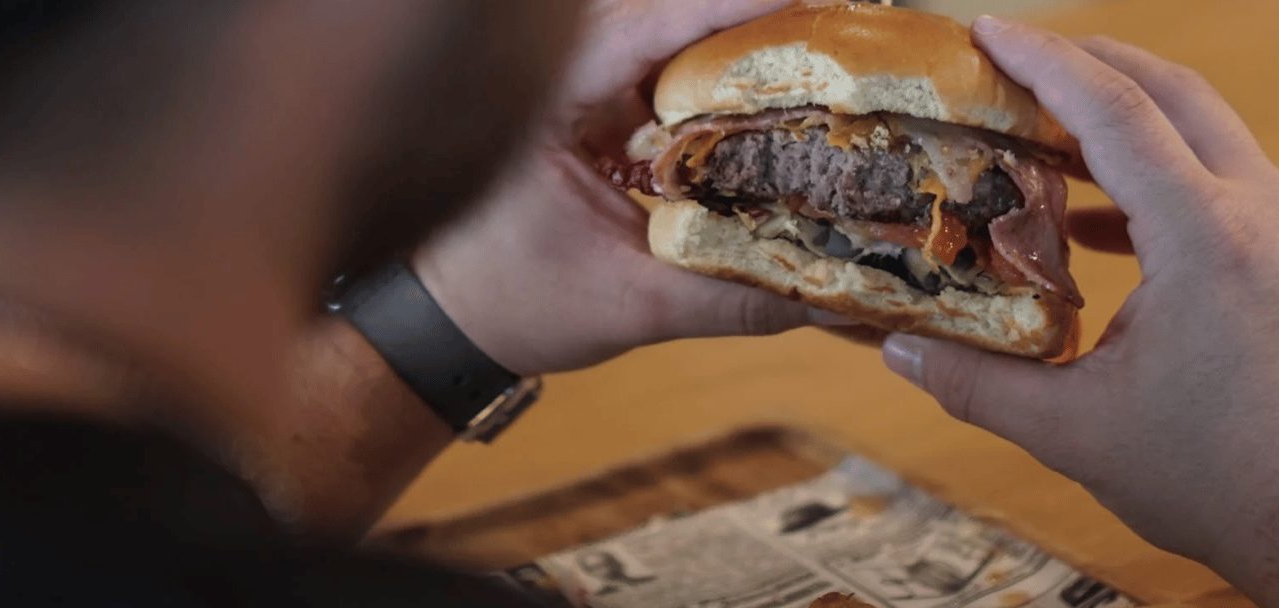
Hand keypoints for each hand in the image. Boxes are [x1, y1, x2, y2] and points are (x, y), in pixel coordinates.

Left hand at [413, 0, 847, 376]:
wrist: (449, 324)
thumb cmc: (512, 306)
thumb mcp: (630, 307)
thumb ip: (729, 299)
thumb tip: (827, 298)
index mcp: (545, 105)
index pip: (641, 27)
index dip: (725, 5)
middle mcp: (557, 81)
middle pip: (665, 23)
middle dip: (747, 24)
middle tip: (830, 30)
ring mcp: (574, 94)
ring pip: (666, 51)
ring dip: (735, 56)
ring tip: (815, 60)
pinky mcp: (590, 115)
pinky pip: (660, 85)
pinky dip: (712, 92)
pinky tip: (768, 107)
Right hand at [882, 17, 1278, 605]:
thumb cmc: (1220, 479)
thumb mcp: (1075, 430)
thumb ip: (975, 382)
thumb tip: (895, 347)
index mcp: (1209, 239)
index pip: (1117, 114)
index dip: (1045, 62)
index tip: (988, 32)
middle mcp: (1261, 214)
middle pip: (1172, 91)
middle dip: (1088, 60)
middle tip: (1012, 55)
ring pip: (1203, 128)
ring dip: (1122, 114)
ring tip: (1042, 125)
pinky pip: (1219, 181)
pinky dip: (1152, 174)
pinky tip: (1094, 222)